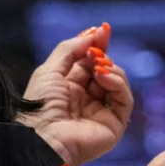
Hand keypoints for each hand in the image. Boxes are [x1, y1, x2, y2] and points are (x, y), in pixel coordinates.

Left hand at [17, 23, 133, 165]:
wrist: (42, 137)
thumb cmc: (39, 105)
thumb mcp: (50, 69)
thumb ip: (70, 49)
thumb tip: (92, 33)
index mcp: (70, 87)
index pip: (90, 62)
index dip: (97, 45)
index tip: (104, 29)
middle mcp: (87, 99)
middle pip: (105, 69)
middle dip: (104, 55)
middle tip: (97, 50)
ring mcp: (102, 111)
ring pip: (118, 82)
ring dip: (111, 68)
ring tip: (98, 66)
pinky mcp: (115, 124)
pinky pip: (125, 99)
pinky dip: (118, 83)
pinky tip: (104, 76)